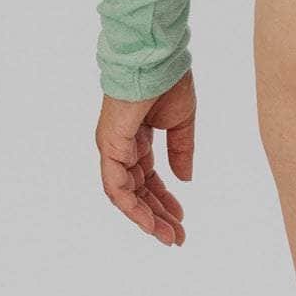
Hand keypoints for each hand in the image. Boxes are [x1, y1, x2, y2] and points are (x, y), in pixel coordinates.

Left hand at [95, 70, 194, 244]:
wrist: (157, 58)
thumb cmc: (168, 80)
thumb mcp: (181, 122)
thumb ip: (182, 151)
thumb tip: (185, 180)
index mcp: (137, 139)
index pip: (148, 178)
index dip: (164, 200)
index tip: (182, 220)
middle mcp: (121, 147)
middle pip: (138, 191)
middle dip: (157, 216)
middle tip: (177, 237)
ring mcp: (113, 148)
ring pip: (125, 195)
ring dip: (145, 218)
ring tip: (167, 237)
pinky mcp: (110, 146)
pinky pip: (116, 186)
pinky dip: (131, 206)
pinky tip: (148, 222)